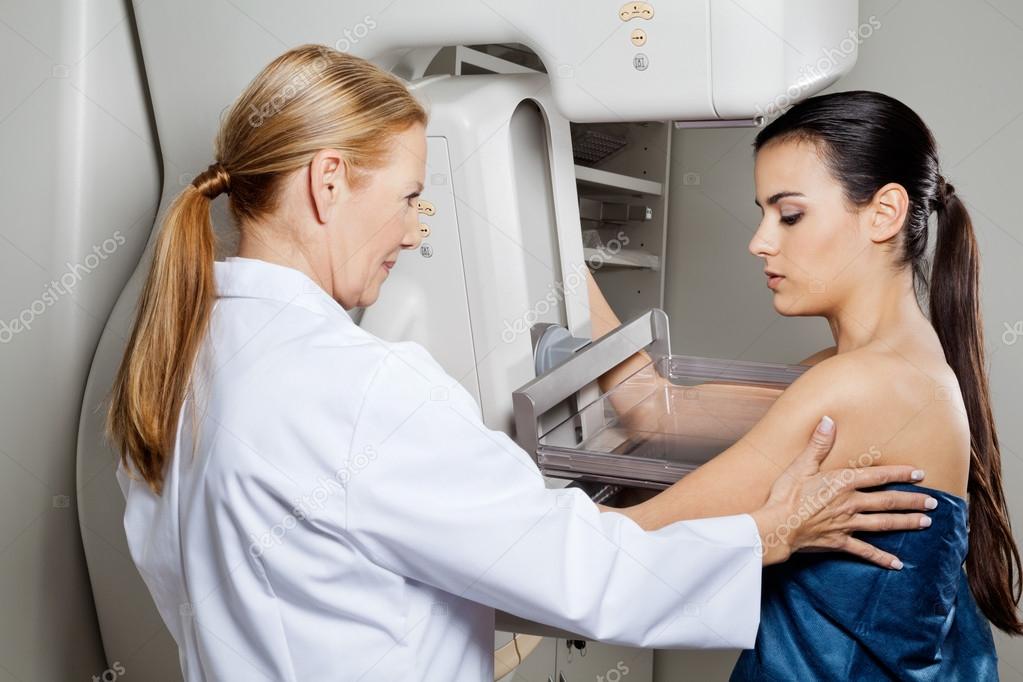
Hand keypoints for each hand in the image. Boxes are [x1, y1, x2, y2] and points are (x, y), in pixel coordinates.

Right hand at [749, 416, 935, 568]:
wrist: (776, 526)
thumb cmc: (785, 495)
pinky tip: (897, 564)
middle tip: (933, 503)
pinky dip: (882, 558)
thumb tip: (828, 420)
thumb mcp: (800, 465)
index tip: (920, 474)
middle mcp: (850, 502)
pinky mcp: (840, 541)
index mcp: (842, 482)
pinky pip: (865, 551)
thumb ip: (817, 444)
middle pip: (888, 501)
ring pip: (883, 523)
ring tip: (925, 523)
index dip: (900, 474)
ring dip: (906, 523)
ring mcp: (847, 524)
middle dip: (912, 501)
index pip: (878, 476)